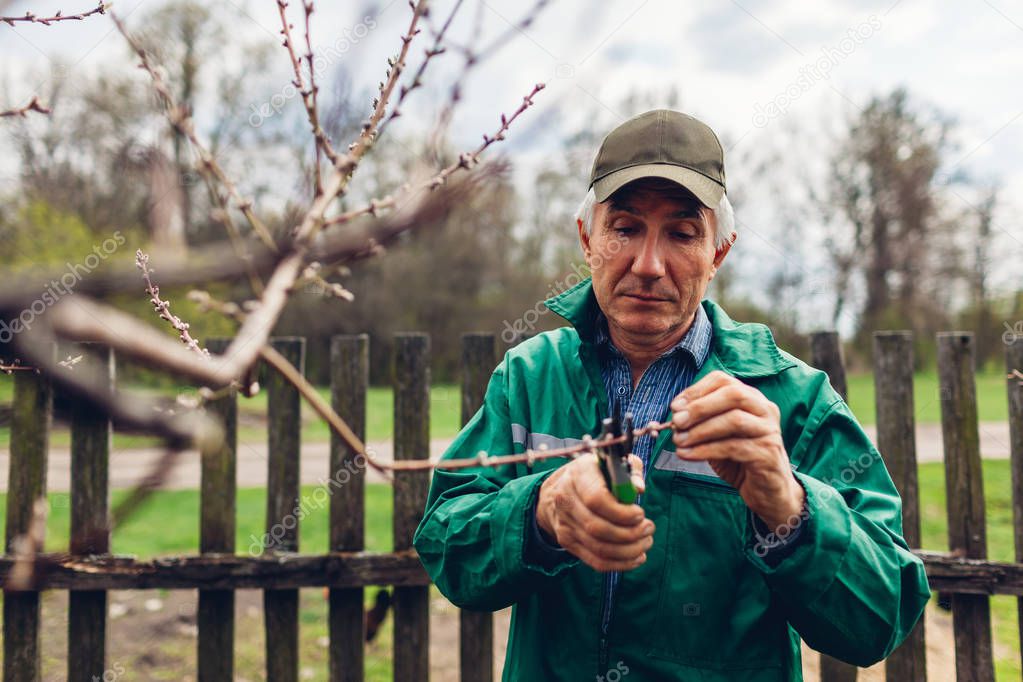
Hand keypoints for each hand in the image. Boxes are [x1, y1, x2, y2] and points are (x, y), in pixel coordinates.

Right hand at [535, 453, 652, 571]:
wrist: (557, 490)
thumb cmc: (592, 474)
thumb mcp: (610, 463)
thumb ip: (630, 471)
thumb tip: (638, 489)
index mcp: (578, 476)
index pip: (596, 500)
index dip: (622, 513)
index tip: (640, 514)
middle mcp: (566, 501)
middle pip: (597, 528)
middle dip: (630, 534)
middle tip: (648, 528)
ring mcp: (565, 524)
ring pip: (599, 548)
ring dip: (628, 550)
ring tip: (646, 541)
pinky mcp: (568, 542)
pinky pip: (595, 560)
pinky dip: (620, 564)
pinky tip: (637, 557)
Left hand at [670, 371, 804, 532]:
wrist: (767, 491)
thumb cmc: (739, 459)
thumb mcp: (717, 436)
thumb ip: (701, 423)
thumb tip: (676, 416)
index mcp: (751, 398)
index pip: (723, 381)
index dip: (696, 390)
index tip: (675, 406)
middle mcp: (764, 410)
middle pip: (733, 395)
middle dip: (700, 407)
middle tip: (677, 422)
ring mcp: (769, 431)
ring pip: (734, 420)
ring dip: (700, 430)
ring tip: (679, 441)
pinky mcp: (767, 453)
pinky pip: (733, 447)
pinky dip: (705, 450)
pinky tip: (688, 455)